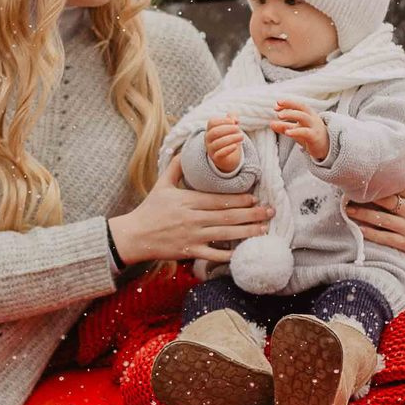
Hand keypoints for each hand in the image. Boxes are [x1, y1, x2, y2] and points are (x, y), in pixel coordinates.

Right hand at [111, 164, 271, 264]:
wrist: (134, 236)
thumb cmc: (149, 209)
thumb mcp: (161, 184)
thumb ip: (175, 166)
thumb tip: (185, 148)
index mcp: (188, 201)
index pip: (219, 200)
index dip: (239, 199)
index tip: (255, 197)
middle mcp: (193, 218)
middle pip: (227, 216)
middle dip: (251, 214)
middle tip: (270, 211)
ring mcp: (192, 237)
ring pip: (225, 235)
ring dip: (247, 232)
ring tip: (264, 229)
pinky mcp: (189, 252)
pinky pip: (213, 255)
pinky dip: (228, 255)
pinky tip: (244, 253)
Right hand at [203, 114, 247, 175]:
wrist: (228, 157)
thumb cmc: (229, 138)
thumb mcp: (231, 127)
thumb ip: (233, 119)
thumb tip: (235, 119)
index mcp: (210, 129)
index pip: (212, 122)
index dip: (223, 120)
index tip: (234, 122)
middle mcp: (208, 139)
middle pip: (214, 132)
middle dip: (228, 129)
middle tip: (238, 129)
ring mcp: (211, 149)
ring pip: (217, 143)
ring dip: (231, 138)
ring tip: (241, 137)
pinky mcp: (216, 158)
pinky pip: (219, 154)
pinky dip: (228, 149)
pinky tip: (235, 146)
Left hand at [272, 99, 329, 160]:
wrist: (325, 149)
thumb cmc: (310, 136)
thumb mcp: (296, 130)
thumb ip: (284, 126)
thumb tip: (271, 123)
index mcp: (308, 114)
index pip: (298, 105)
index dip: (288, 103)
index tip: (276, 104)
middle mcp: (312, 118)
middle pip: (302, 107)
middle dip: (289, 106)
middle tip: (277, 110)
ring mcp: (314, 127)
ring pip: (303, 117)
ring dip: (291, 114)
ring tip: (279, 116)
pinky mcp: (315, 137)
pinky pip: (305, 132)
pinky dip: (295, 131)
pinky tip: (287, 132)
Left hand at [347, 180, 404, 252]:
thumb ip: (398, 175)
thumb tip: (383, 156)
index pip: (396, 185)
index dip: (377, 183)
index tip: (360, 179)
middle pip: (387, 202)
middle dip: (366, 198)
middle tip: (348, 195)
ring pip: (383, 220)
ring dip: (363, 215)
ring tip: (348, 210)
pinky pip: (385, 237)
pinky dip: (370, 232)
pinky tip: (358, 227)